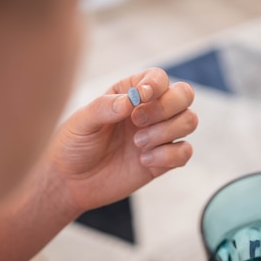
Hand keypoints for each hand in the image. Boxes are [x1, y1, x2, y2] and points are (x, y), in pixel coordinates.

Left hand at [48, 68, 196, 214]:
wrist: (71, 182)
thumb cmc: (73, 145)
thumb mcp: (82, 122)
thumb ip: (105, 107)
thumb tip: (132, 100)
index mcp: (131, 94)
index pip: (158, 78)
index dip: (156, 84)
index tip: (141, 97)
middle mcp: (150, 111)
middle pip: (184, 95)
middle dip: (167, 107)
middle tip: (138, 122)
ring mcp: (159, 136)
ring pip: (189, 121)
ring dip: (166, 132)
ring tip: (137, 144)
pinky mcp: (163, 161)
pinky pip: (185, 151)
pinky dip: (169, 156)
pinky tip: (144, 161)